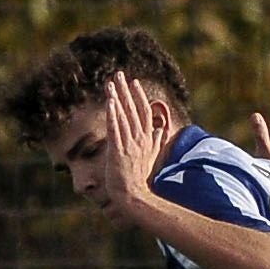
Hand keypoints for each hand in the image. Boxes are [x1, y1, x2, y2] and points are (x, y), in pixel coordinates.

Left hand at [103, 72, 164, 223]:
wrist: (133, 195)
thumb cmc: (139, 177)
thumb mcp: (151, 156)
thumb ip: (155, 140)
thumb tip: (159, 128)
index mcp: (147, 139)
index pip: (144, 113)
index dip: (139, 96)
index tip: (134, 82)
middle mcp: (140, 139)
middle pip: (133, 110)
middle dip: (126, 90)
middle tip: (119, 74)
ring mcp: (130, 144)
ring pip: (123, 116)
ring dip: (117, 98)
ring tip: (111, 82)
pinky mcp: (119, 150)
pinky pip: (116, 128)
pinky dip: (113, 115)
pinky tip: (110, 102)